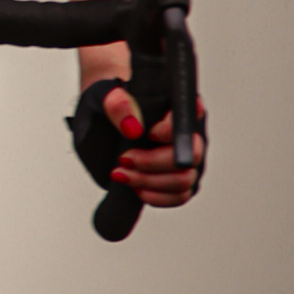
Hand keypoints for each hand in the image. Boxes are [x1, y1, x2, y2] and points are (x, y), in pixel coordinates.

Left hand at [95, 80, 206, 209]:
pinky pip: (179, 196)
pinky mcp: (178, 178)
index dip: (170, 130)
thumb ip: (118, 105)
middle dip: (154, 162)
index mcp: (177, 106)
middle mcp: (188, 133)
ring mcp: (186, 158)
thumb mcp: (105, 97)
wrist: (102, 123)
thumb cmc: (109, 106)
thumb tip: (133, 128)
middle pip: (191, 155)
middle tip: (123, 159)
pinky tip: (135, 188)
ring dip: (150, 181)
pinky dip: (156, 196)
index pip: (190, 116)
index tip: (147, 133)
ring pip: (185, 180)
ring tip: (121, 174)